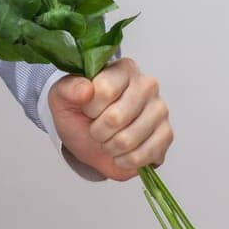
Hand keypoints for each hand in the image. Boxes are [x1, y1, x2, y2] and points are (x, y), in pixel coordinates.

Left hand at [49, 56, 172, 180]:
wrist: (90, 139)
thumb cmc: (79, 113)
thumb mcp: (62, 98)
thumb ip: (68, 89)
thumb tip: (86, 89)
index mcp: (122, 68)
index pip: (104, 91)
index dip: (89, 108)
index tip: (86, 109)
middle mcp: (146, 84)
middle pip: (116, 117)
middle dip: (98, 131)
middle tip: (96, 127)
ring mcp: (160, 110)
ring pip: (128, 140)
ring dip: (110, 147)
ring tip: (108, 139)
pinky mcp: (167, 134)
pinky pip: (143, 155)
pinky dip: (125, 160)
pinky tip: (121, 152)